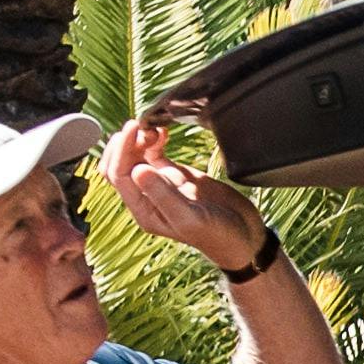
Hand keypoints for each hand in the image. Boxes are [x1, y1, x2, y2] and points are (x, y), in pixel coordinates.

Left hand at [105, 115, 273, 281]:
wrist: (244, 236)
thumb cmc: (219, 235)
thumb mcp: (190, 220)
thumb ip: (163, 196)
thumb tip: (138, 170)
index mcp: (144, 210)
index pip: (118, 175)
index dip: (121, 150)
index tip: (133, 129)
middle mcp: (147, 196)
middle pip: (119, 164)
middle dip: (124, 142)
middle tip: (142, 127)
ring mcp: (161, 183)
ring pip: (133, 156)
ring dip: (137, 139)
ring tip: (153, 128)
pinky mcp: (176, 174)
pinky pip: (154, 153)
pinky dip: (153, 139)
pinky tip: (163, 131)